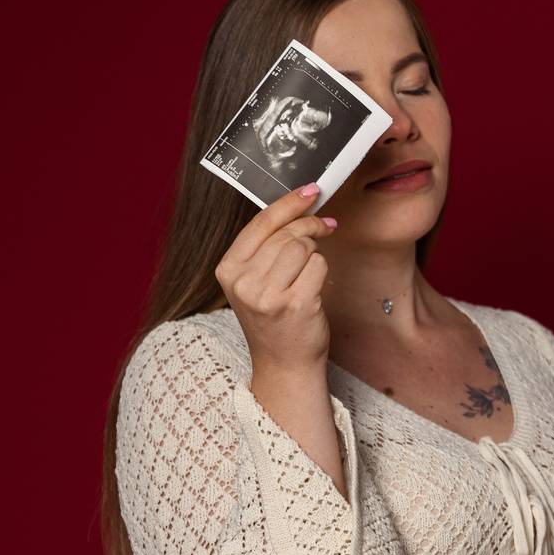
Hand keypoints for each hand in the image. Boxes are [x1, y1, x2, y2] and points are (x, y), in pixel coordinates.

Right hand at [214, 182, 338, 376]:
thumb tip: (300, 207)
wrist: (284, 364)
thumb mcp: (255, 282)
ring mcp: (268, 296)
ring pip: (303, 247)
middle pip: (286, 233)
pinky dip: (323, 271)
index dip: (289, 203)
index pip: (261, 223)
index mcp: (228, 271)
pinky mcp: (296, 304)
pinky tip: (315, 287)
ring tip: (310, 270)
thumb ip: (266, 248)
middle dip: (310, 226)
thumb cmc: (275, 319)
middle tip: (325, 227)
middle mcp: (244, 283)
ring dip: (315, 252)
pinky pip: (319, 266)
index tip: (310, 191)